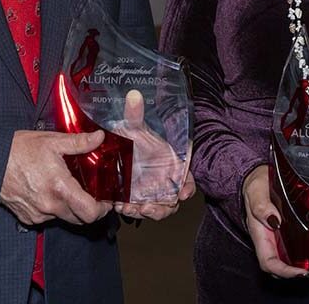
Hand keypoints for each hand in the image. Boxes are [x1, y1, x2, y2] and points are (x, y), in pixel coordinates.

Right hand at [0, 130, 112, 225]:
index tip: (106, 201)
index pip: (90, 213)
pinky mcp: (27, 217)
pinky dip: (54, 209)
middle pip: (80, 220)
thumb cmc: (19, 150)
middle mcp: (49, 206)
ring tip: (72, 190)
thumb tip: (99, 137)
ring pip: (64, 218)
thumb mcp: (53, 141)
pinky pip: (48, 218)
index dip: (103, 209)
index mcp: (60, 188)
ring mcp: (37, 214)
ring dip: (72, 209)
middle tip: (94, 195)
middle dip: (90, 210)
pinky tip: (52, 192)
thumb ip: (79, 142)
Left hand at [111, 90, 190, 219]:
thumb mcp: (135, 129)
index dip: (187, 188)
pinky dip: (132, 211)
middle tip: (149, 207)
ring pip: (158, 210)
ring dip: (148, 212)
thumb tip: (133, 95)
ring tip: (132, 209)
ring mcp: (153, 195)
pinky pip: (139, 211)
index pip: (187, 181)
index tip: (184, 193)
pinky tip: (121, 205)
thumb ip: (135, 115)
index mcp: (173, 167)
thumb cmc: (137, 142)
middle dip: (163, 207)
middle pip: (172, 201)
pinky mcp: (138, 202)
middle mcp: (166, 184)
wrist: (120, 154)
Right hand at [242, 164, 307, 278]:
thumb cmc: (256, 186)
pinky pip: (303, 246)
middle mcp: (272, 241)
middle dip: (302, 273)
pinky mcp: (293, 231)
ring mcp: (283, 237)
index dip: (284, 271)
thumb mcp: (256, 191)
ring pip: (296, 259)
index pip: (270, 262)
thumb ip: (261, 206)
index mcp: (261, 236)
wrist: (261, 177)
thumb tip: (273, 220)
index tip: (301, 272)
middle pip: (285, 266)